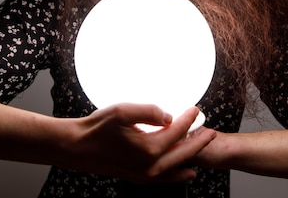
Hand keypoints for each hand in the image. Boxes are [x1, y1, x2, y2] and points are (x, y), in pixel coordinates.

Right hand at [65, 104, 215, 182]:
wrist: (76, 148)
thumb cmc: (96, 129)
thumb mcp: (123, 111)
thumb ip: (149, 111)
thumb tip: (168, 116)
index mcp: (149, 149)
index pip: (177, 132)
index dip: (189, 119)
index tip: (195, 110)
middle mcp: (149, 166)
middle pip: (183, 153)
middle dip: (198, 141)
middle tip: (210, 131)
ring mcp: (143, 174)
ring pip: (175, 168)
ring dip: (190, 157)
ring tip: (201, 150)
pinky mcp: (136, 177)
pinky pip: (163, 178)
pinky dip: (176, 175)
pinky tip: (182, 172)